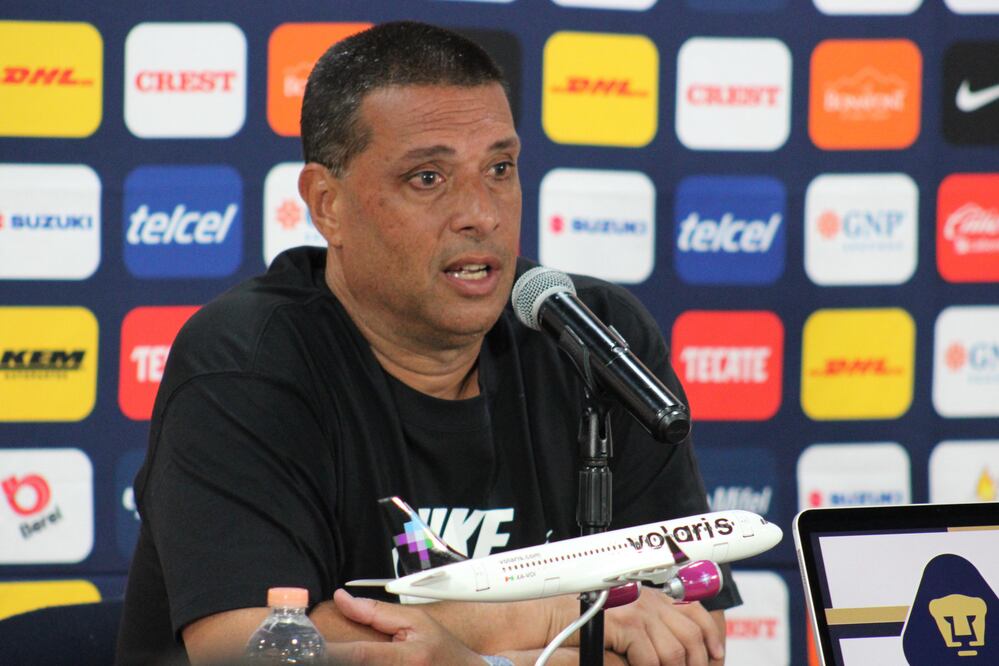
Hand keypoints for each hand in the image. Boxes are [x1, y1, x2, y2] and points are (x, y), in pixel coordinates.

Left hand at [324, 589, 486, 665]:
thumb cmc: (439, 647)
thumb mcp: (416, 621)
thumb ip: (377, 611)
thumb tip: (342, 598)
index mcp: (406, 658)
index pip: (361, 654)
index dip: (332, 651)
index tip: (309, 646)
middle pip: (355, 662)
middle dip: (333, 654)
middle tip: (310, 647)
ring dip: (341, 658)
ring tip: (327, 650)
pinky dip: (352, 661)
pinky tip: (345, 655)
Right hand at [548, 587, 724, 665]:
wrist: (554, 618)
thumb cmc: (587, 622)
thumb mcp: (626, 623)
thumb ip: (650, 628)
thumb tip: (678, 650)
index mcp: (652, 594)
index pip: (695, 611)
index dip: (710, 636)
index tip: (715, 656)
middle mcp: (648, 598)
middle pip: (690, 634)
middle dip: (696, 663)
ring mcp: (636, 610)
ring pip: (674, 652)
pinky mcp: (624, 624)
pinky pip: (650, 658)